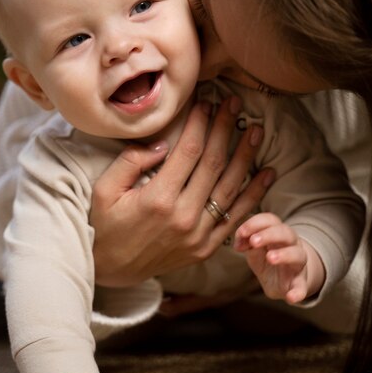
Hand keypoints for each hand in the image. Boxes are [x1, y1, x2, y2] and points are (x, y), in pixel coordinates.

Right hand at [91, 98, 274, 286]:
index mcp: (158, 199)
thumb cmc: (104, 224)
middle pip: (213, 163)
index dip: (201, 123)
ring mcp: (198, 235)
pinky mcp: (205, 248)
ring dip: (246, 156)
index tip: (206, 103)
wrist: (109, 270)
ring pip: (230, 188)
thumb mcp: (105, 189)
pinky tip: (267, 173)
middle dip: (225, 129)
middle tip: (234, 104)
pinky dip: (253, 195)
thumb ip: (131, 162)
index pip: (188, 151)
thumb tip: (164, 144)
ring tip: (256, 131)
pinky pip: (236, 217)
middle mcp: (183, 217)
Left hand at [234, 213, 324, 303]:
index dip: (256, 223)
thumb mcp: (254, 251)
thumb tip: (239, 242)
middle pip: (286, 233)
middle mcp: (291, 245)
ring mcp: (297, 264)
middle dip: (269, 235)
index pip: (271, 220)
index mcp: (278, 234)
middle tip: (254, 241)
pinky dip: (298, 293)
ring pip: (297, 255)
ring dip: (284, 254)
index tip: (242, 232)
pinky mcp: (299, 284)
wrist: (284, 281)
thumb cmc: (267, 260)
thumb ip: (246, 244)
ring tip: (270, 257)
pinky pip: (302, 288)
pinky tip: (291, 298)